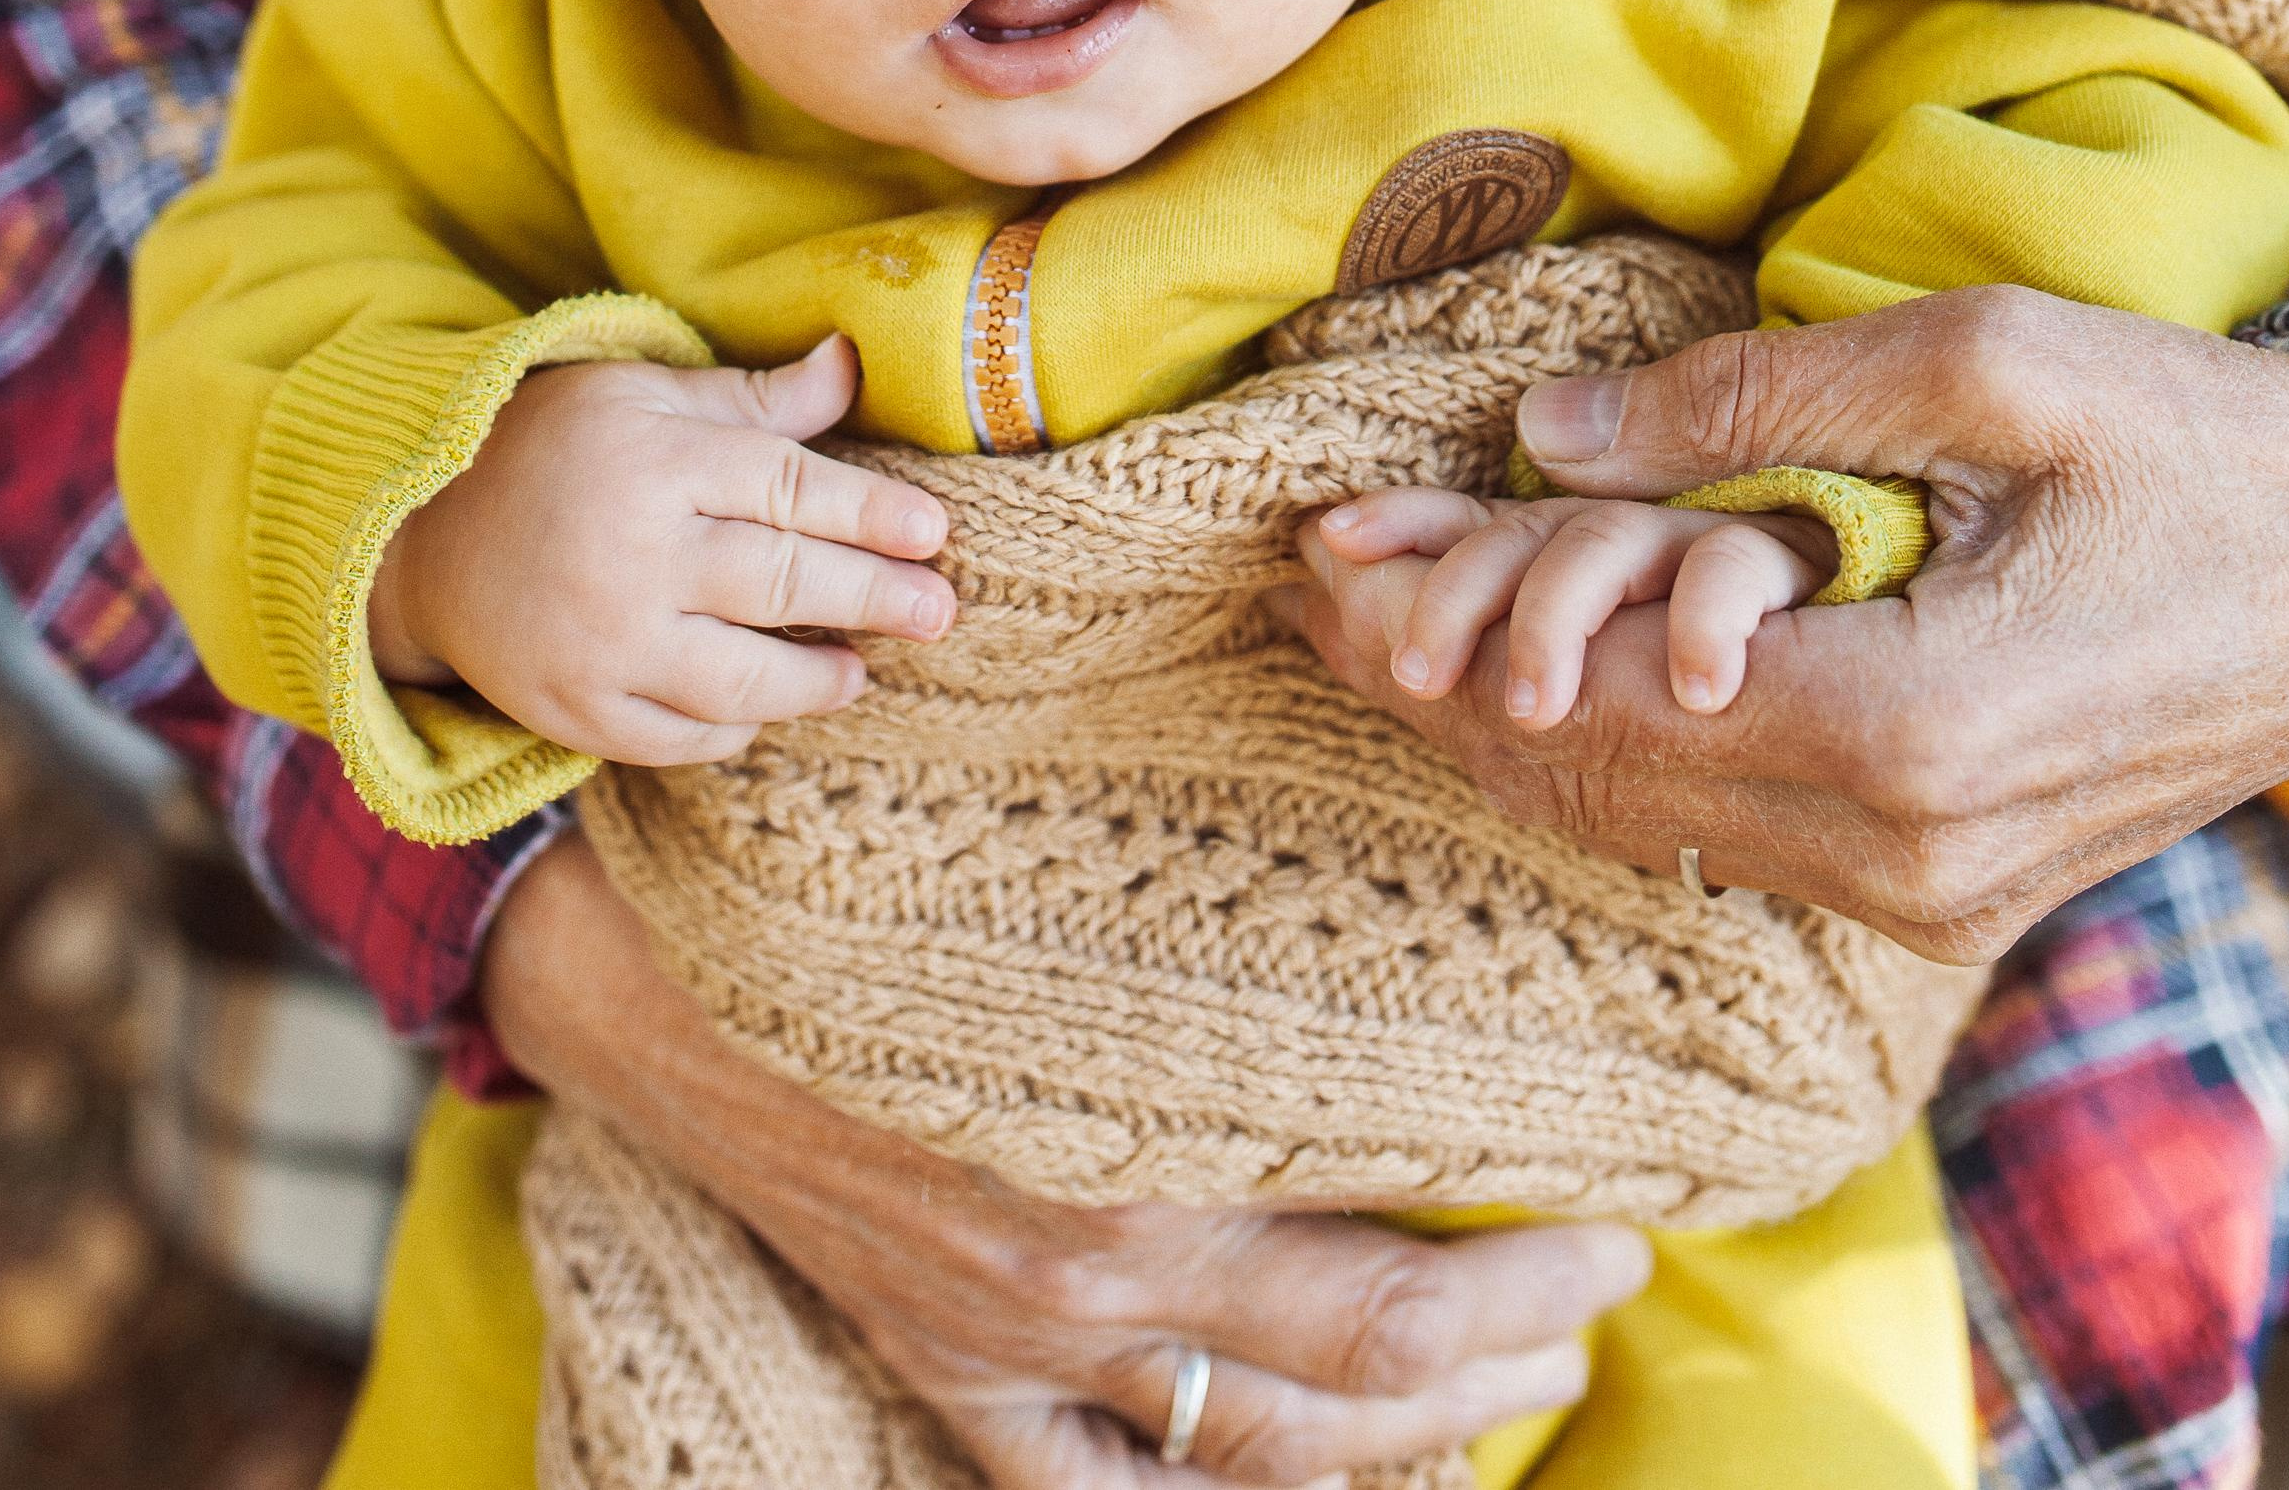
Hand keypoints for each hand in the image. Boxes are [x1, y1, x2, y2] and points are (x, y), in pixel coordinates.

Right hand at [368, 335, 954, 762]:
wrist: (419, 534)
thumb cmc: (554, 445)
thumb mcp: (645, 395)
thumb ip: (754, 398)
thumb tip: (854, 361)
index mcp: (656, 464)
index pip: (788, 487)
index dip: (871, 512)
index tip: (933, 530)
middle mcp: (632, 558)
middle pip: (779, 582)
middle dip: (873, 597)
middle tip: (940, 610)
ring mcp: (602, 645)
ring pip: (740, 677)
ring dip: (815, 679)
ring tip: (862, 670)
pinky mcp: (576, 712)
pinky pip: (680, 737)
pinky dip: (735, 726)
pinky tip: (769, 704)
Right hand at [485, 834, 1649, 1486]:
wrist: (663, 948)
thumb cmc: (891, 861)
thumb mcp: (1080, 879)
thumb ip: (1230, 931)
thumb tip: (1394, 919)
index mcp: (1134, 1153)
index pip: (1388, 1292)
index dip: (1531, 1281)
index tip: (1625, 1223)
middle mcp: (1083, 1283)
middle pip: (1354, 1389)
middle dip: (1507, 1358)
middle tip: (1598, 1303)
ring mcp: (1005, 1347)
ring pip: (1252, 1462)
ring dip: (1410, 1444)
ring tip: (1514, 1392)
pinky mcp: (939, 1363)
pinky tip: (1305, 1487)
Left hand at [1274, 291, 2288, 961]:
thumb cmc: (2198, 451)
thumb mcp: (1988, 370)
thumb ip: (1753, 403)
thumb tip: (1546, 437)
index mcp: (1907, 729)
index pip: (1601, 687)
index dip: (1451, 615)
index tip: (1322, 546)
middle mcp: (1894, 849)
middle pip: (1591, 766)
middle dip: (1431, 666)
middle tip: (1302, 583)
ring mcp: (1915, 888)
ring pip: (1637, 810)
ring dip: (1491, 709)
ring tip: (1360, 622)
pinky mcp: (1932, 877)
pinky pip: (1712, 821)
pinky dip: (1591, 743)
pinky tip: (1508, 681)